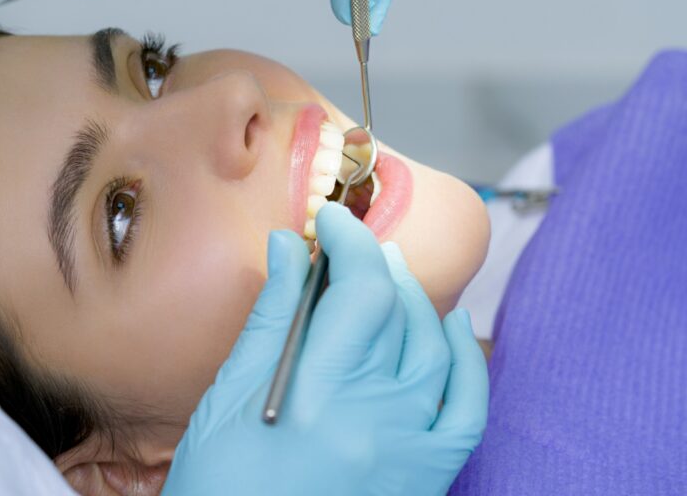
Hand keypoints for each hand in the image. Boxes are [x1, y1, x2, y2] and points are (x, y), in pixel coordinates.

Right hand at [161, 204, 487, 495]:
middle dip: (375, 263)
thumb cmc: (219, 489)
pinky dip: (467, 362)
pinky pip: (466, 412)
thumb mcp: (226, 400)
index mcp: (313, 396)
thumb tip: (288, 247)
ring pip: (435, 350)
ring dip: (416, 300)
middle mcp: (372, 420)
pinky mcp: (424, 479)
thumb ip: (269, 319)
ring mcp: (407, 452)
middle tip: (351, 244)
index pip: (360, 291)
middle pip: (397, 313)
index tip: (332, 219)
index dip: (351, 241)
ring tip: (390, 275)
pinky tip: (454, 328)